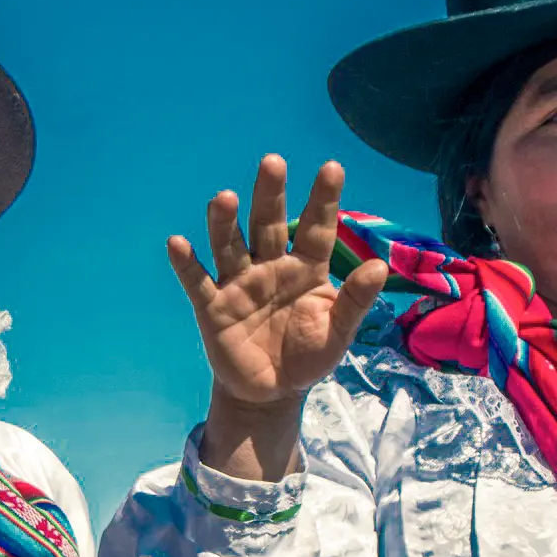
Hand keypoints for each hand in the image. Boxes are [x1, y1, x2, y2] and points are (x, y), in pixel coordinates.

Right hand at [166, 155, 386, 409]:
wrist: (272, 393)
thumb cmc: (308, 356)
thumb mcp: (338, 332)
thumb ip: (354, 300)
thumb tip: (379, 266)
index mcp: (305, 269)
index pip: (315, 228)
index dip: (322, 200)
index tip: (332, 167)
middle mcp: (270, 267)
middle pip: (267, 224)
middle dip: (269, 194)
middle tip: (272, 162)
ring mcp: (239, 284)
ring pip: (230, 245)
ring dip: (225, 222)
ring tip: (223, 198)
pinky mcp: (213, 307)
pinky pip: (198, 282)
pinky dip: (186, 264)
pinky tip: (177, 243)